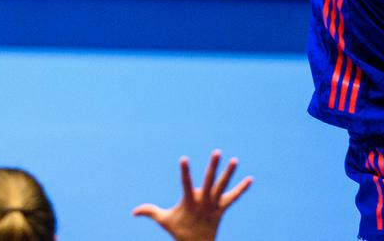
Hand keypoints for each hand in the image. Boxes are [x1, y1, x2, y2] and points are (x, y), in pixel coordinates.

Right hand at [132, 151, 252, 240]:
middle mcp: (204, 202)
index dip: (185, 171)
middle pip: (210, 181)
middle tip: (217, 152)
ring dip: (229, 174)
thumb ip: (150, 212)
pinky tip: (250, 179)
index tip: (184, 158)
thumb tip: (133, 212)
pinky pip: (233, 198)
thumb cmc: (179, 232)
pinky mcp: (222, 209)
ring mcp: (215, 206)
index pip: (186, 184)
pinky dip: (242, 189)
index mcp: (190, 202)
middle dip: (213, 166)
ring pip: (223, 187)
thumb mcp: (164, 221)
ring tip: (235, 160)